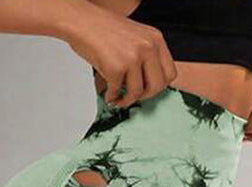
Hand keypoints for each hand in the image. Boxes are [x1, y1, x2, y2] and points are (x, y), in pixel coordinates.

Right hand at [60, 3, 176, 107]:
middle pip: (158, 86)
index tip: (147, 89)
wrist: (81, 21)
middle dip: (145, 96)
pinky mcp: (116, 67)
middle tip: (133, 96)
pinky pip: (117, 92)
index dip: (159, 86)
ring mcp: (133, 57)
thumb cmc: (103, 30)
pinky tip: (107, 94)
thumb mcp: (136, 37)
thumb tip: (149, 84)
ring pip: (137, 92)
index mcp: (155, 39)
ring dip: (126, 100)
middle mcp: (148, 47)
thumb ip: (147, 56)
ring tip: (117, 98)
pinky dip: (111, 97)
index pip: (170, 73)